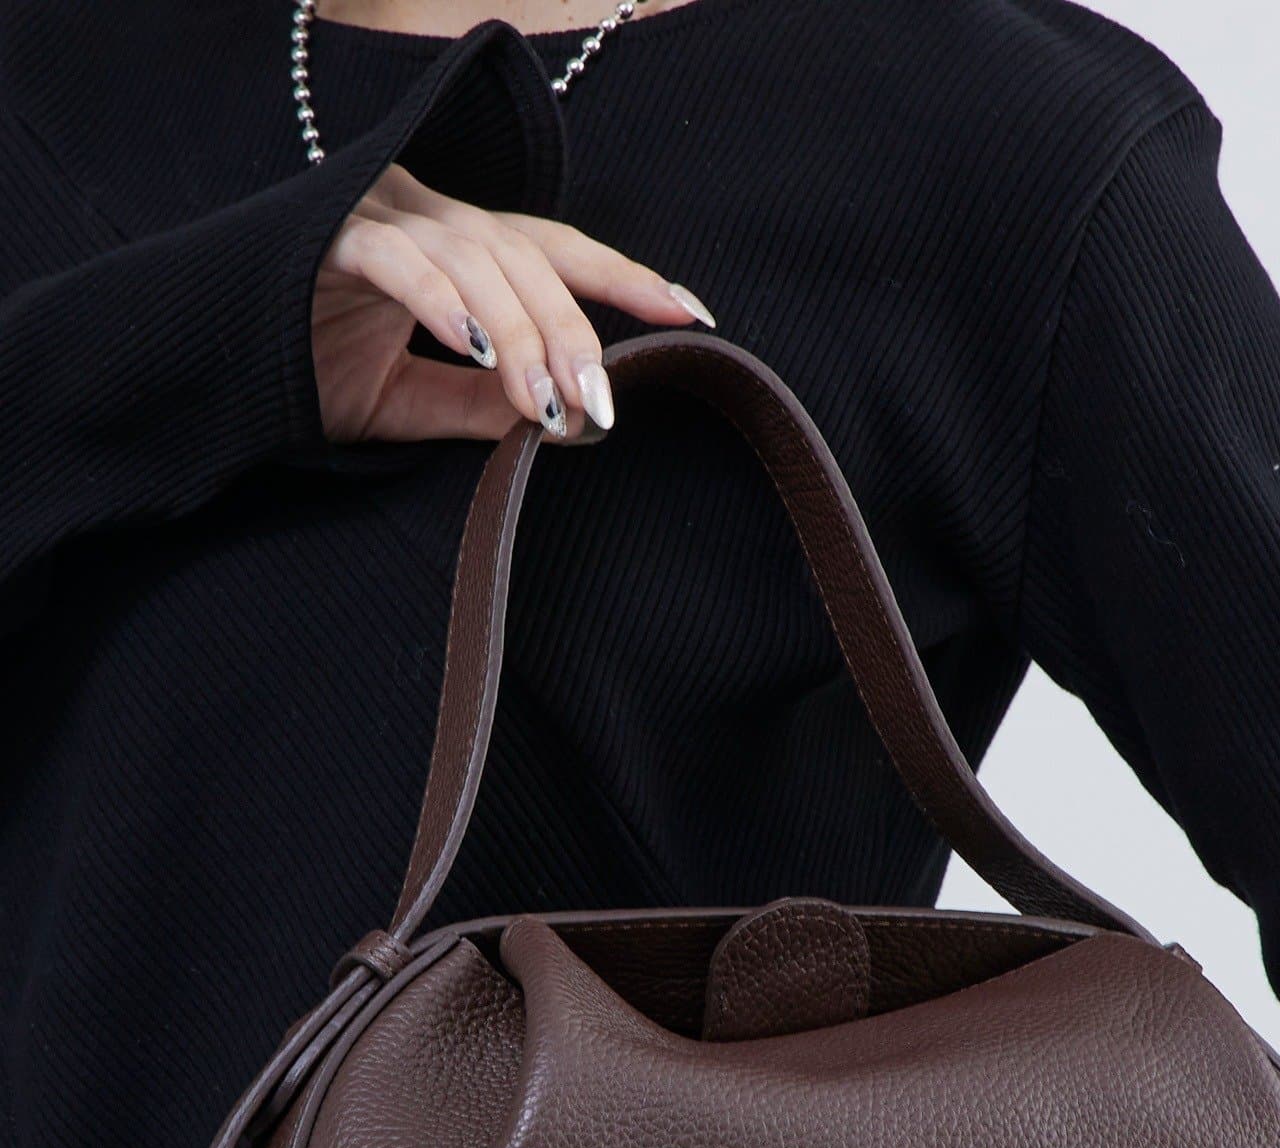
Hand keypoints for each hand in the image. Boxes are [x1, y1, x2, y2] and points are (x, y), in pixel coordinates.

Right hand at [313, 162, 714, 443]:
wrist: (215, 365)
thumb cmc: (312, 368)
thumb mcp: (413, 401)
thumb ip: (483, 408)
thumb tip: (568, 426)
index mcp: (459, 246)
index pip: (558, 252)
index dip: (625, 279)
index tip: (690, 315)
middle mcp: (429, 215)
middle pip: (528, 258)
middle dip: (574, 331)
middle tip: (602, 403)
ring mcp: (381, 217)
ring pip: (477, 261)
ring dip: (521, 336)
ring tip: (548, 403)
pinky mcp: (332, 236)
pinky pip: (402, 261)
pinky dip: (445, 306)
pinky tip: (480, 352)